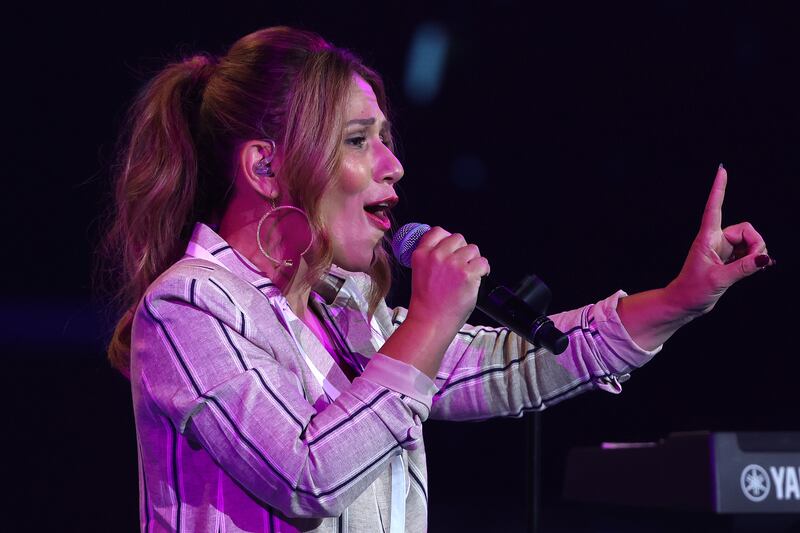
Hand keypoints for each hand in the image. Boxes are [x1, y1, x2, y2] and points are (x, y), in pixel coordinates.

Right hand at [407, 227, 490, 331]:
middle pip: (458, 237)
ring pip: (472, 248)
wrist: (431, 321)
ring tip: (469, 273)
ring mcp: (452, 264)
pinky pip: (483, 262)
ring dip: (474, 260)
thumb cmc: (427, 301)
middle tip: (462, 264)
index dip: (447, 238)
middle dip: (462, 250)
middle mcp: (436, 256)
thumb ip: (431, 257)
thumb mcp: (420, 272)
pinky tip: (478, 277)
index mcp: (421, 254)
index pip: (437, 231)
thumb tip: (450, 247)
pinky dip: (484, 269)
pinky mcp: (467, 274)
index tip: (452, 248)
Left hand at [666, 165, 772, 316]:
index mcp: (707, 239)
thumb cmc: (693, 291)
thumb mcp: (719, 280)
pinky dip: (755, 259)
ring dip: (756, 254)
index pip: (713, 208)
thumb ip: (743, 268)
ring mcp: (722, 249)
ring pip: (750, 241)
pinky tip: (755, 269)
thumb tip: (765, 258)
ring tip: (750, 269)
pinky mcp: (728, 258)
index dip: (719, 189)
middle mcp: (715, 240)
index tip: (722, 170)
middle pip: (746, 230)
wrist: (685, 304)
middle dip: (756, 244)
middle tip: (756, 263)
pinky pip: (750, 252)